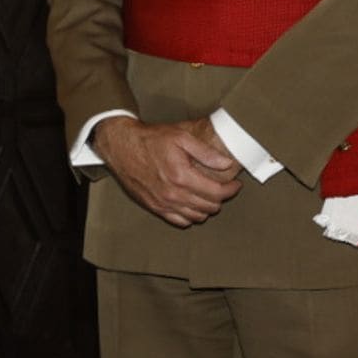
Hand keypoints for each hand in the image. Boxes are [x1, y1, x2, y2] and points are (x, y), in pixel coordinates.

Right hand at [94, 115, 241, 227]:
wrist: (121, 146)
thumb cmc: (150, 139)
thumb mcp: (180, 137)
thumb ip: (205, 152)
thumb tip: (226, 164)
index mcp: (182, 176)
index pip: (217, 192)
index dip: (231, 189)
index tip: (235, 184)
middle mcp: (172, 194)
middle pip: (209, 206)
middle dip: (221, 198)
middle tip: (222, 187)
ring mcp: (162, 203)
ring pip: (196, 216)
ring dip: (207, 208)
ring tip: (208, 195)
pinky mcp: (154, 206)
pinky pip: (179, 221)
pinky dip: (190, 216)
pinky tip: (192, 204)